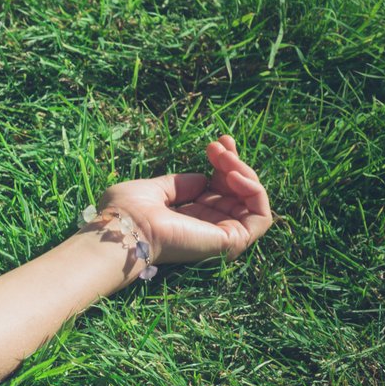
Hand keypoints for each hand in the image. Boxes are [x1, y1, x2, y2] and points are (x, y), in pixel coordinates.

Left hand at [95, 135, 274, 266]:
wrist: (122, 230)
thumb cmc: (128, 212)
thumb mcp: (154, 189)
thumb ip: (182, 184)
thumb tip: (205, 179)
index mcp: (189, 218)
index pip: (219, 190)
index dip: (223, 165)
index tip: (215, 144)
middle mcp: (207, 228)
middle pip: (237, 193)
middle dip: (233, 163)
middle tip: (219, 144)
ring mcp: (222, 236)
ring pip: (252, 201)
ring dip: (244, 172)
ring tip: (224, 157)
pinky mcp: (233, 241)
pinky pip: (261, 216)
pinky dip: (255, 191)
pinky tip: (233, 175)